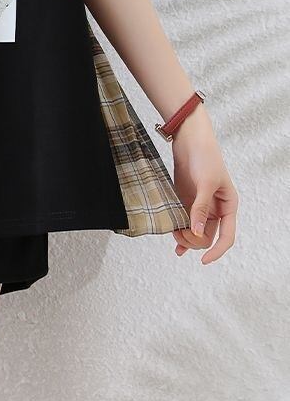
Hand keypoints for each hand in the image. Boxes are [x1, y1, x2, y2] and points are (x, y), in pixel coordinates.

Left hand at [170, 108, 238, 263]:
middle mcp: (215, 210)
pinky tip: (174, 241)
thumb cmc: (205, 158)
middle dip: (194, 240)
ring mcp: (199, 207)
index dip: (216, 250)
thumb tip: (197, 233)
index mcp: (228, 206)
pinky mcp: (186, 202)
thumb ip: (200, 208)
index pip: (227, 236)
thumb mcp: (205, 183)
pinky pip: (184, 223)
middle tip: (179, 232)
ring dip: (184, 237)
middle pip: (207, 237)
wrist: (189, 140)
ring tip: (173, 232)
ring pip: (194, 232)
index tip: (203, 260)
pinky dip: (179, 232)